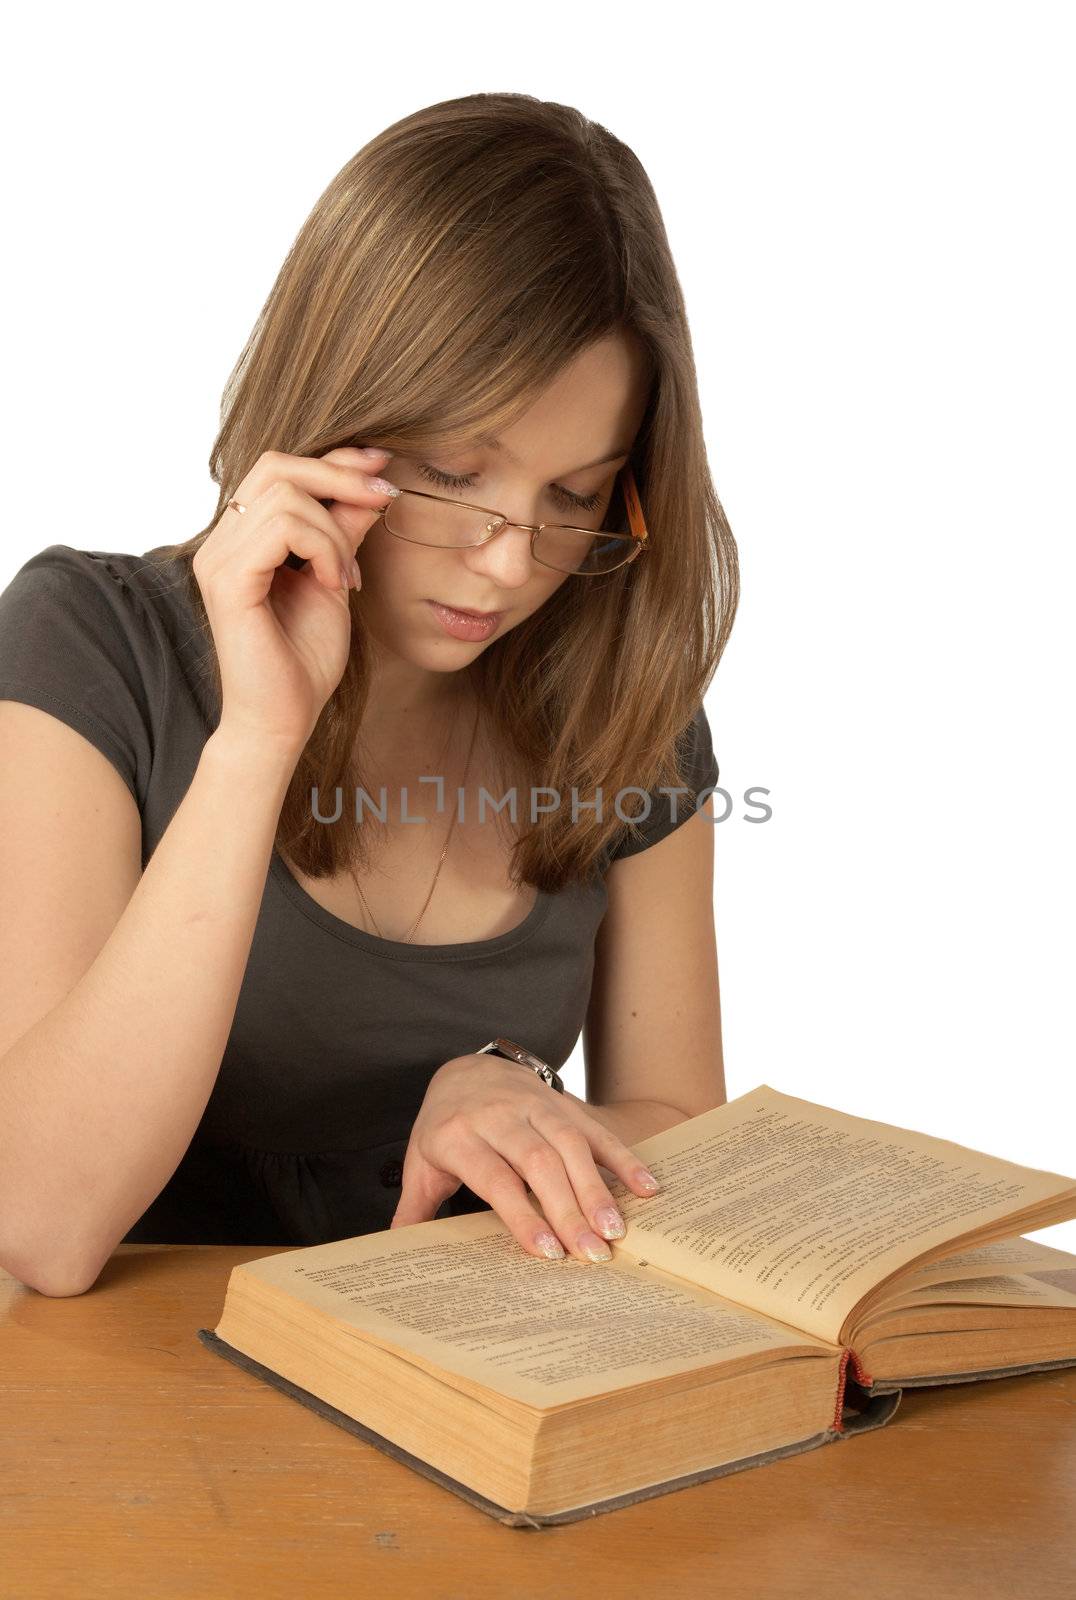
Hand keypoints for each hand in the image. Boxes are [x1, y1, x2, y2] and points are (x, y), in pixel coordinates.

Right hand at [192, 444, 399, 756]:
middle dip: (338, 476)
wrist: (283, 719)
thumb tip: (371, 484)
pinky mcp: (228, 580)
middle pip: (276, 466)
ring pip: (284, 495)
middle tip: (382, 500)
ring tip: (347, 576)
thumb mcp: (336, 580)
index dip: (334, 461)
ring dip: (335, 530)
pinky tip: (336, 584)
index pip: (280, 471)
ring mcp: (218, 559)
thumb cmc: (304, 661)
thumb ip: (344, 531)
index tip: (382, 467)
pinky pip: (282, 528)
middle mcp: (221, 542)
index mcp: (242, 540)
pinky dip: (323, 547)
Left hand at [390, 1055, 661, 1261]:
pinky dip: (623, 1158)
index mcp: (458, 1134)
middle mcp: (499, 1115)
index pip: (494, 1176)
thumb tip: (395, 1254)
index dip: (521, 1213)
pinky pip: (597, 1129)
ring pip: (570, 1144)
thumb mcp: (421, 1162)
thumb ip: (413, 1208)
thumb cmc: (444, 1127)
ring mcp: (536, 1104)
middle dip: (567, 1209)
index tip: (547, 1250)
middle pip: (538, 1162)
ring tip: (616, 1229)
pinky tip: (646, 1188)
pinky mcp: (563, 1102)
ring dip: (597, 1188)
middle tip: (592, 1253)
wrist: (466, 1068)